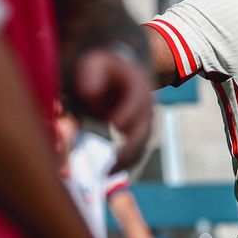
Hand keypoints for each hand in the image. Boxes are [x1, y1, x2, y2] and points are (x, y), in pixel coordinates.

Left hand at [72, 48, 154, 169]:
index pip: (137, 99)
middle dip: (131, 146)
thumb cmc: (101, 67)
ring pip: (143, 143)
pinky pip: (137, 149)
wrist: (116, 70)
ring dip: (128, 160)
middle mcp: (146, 103)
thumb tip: (91, 92)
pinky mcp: (137, 131)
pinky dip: (126, 162)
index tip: (115, 124)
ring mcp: (144, 119)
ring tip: (107, 173)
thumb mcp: (94, 64)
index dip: (129, 111)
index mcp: (137, 83)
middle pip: (144, 127)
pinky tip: (109, 172)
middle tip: (114, 161)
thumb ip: (91, 75)